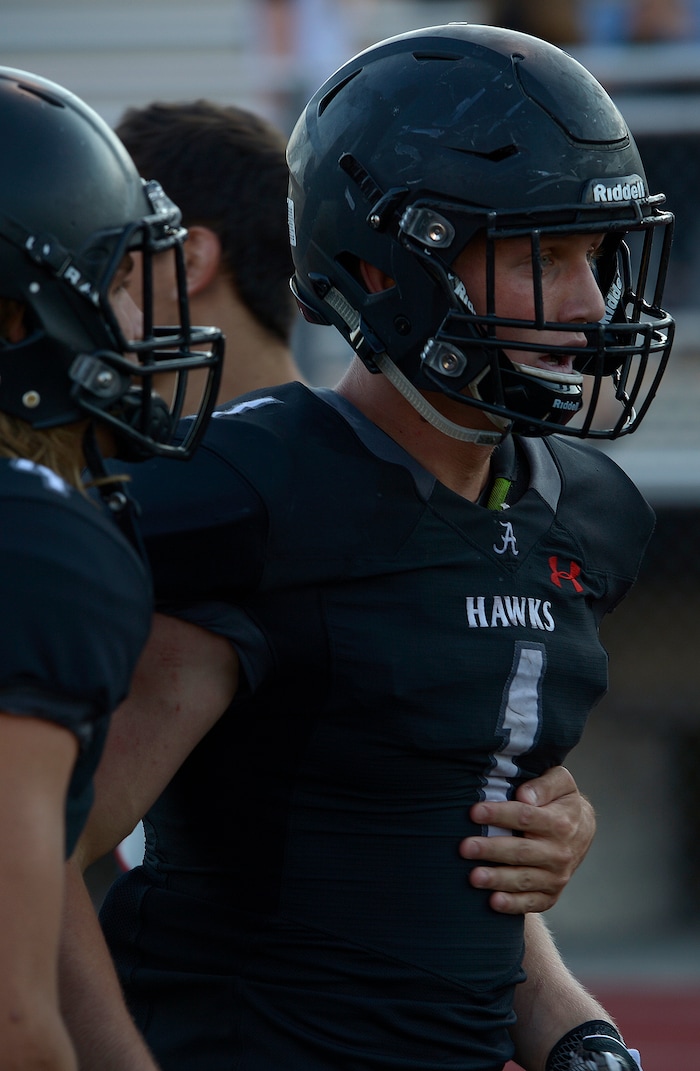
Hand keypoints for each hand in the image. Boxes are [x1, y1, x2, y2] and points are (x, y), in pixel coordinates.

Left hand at [459, 766, 594, 913]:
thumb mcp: (561, 783)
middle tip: (465, 848)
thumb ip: (543, 785)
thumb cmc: (561, 801)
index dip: (499, 814)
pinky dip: (513, 904)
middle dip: (491, 850)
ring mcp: (556, 877)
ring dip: (497, 879)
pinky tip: (493, 902)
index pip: (526, 817)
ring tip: (473, 877)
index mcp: (560, 822)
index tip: (474, 812)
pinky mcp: (551, 895)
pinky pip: (531, 902)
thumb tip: (523, 795)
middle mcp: (560, 852)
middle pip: (521, 851)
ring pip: (524, 879)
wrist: (582, 831)